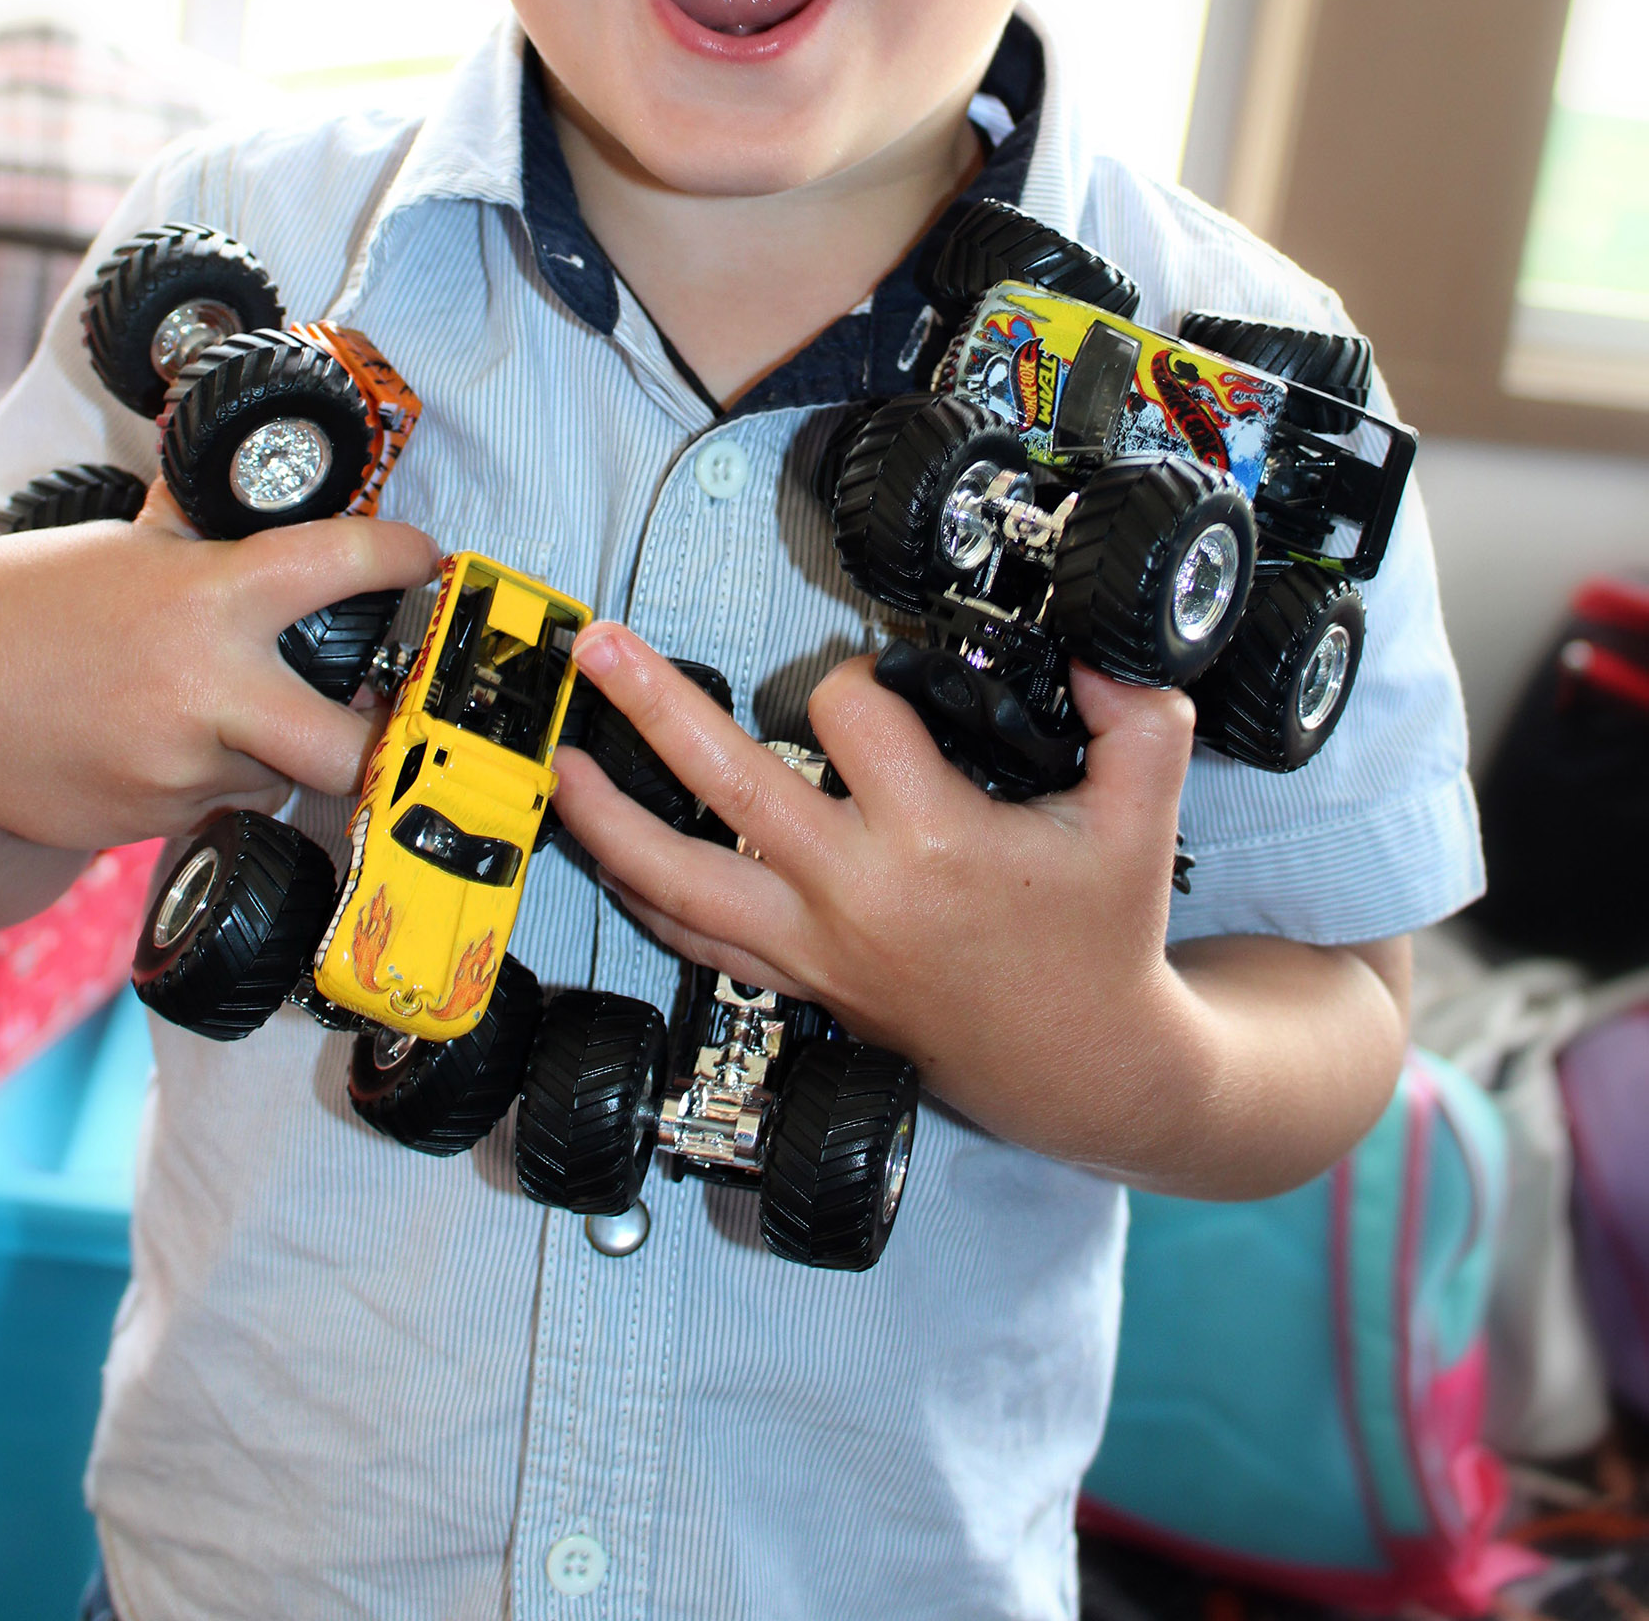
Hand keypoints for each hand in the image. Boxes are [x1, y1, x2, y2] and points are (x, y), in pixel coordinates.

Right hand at [0, 480, 438, 923]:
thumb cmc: (23, 612)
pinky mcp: (157, 819)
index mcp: (210, 596)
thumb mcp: (128, 547)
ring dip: (289, 750)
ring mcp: (182, 766)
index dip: (402, 557)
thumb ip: (205, 531)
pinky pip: (230, 800)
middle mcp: (209, 688)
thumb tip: (265, 479)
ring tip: (251, 709)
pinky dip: (229, 774)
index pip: (344, 564)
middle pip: (353, 743)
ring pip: (288, 774)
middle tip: (384, 700)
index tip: (421, 557)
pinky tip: (185, 739)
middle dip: (379, 733)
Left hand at [553, 625, 1201, 1173]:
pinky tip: (605, 848)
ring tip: (563, 759)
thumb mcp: (1145, 812)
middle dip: (650, 703)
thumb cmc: (1103, 935)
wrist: (1082, 1067)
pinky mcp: (799, 981)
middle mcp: (852, 892)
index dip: (862, 671)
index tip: (886, 676)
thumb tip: (1094, 642)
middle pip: (723, 782)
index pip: (849, 713)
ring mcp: (813, 946)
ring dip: (607, 816)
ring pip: (677, 879)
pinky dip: (642, 893)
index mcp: (929, 839)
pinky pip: (695, 939)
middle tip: (595, 645)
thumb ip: (1141, 715)